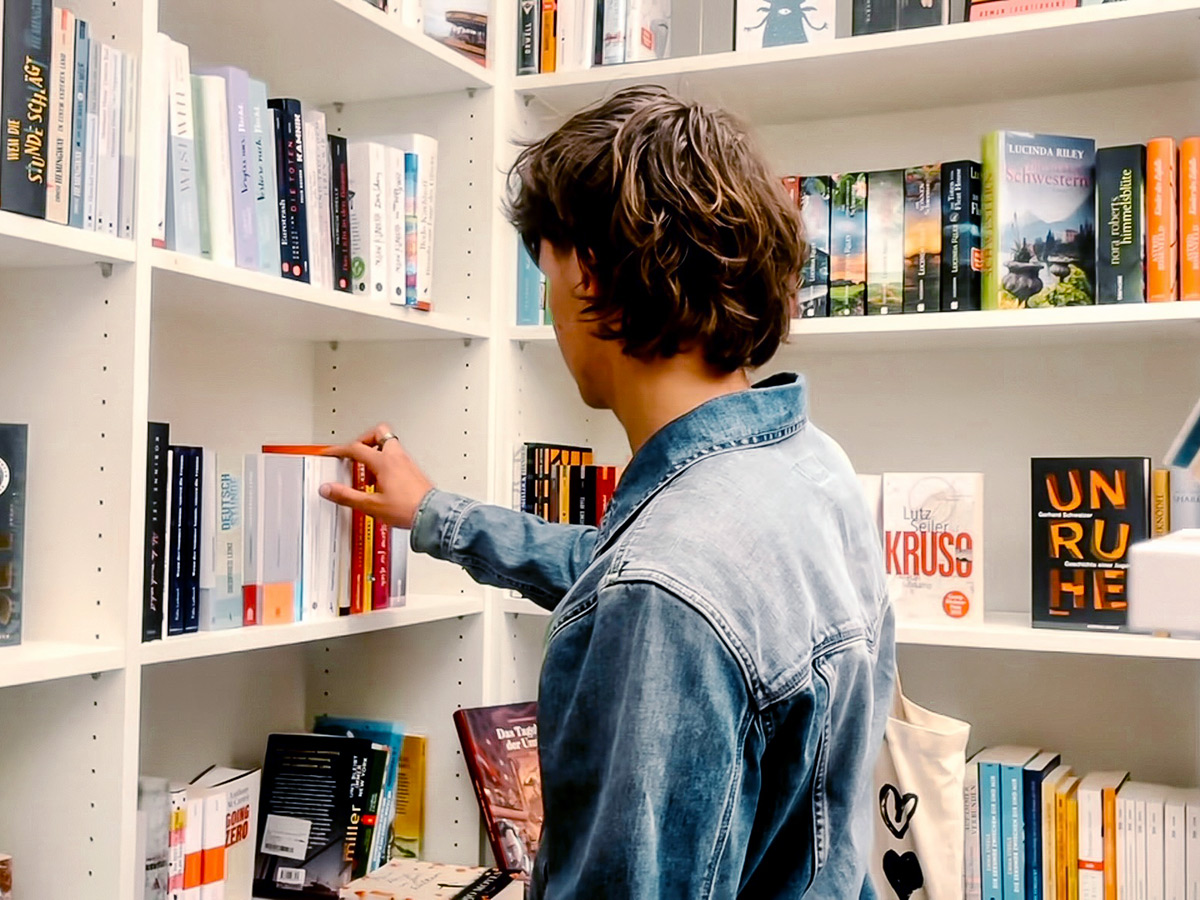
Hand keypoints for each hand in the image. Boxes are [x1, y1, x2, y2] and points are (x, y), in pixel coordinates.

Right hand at [319, 423, 433, 529]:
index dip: (340, 449)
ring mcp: (407, 462)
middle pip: (378, 433)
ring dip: (375, 452)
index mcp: (384, 462)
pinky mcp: (413, 469)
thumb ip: (347, 496)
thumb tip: (329, 489)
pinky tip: (381, 479)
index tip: (331, 452)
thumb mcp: (370, 505)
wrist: (431, 515)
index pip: (356, 448)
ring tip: (366, 471)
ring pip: (388, 444)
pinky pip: (396, 456)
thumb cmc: (407, 508)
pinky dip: (385, 462)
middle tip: (354, 453)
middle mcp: (397, 457)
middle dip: (363, 440)